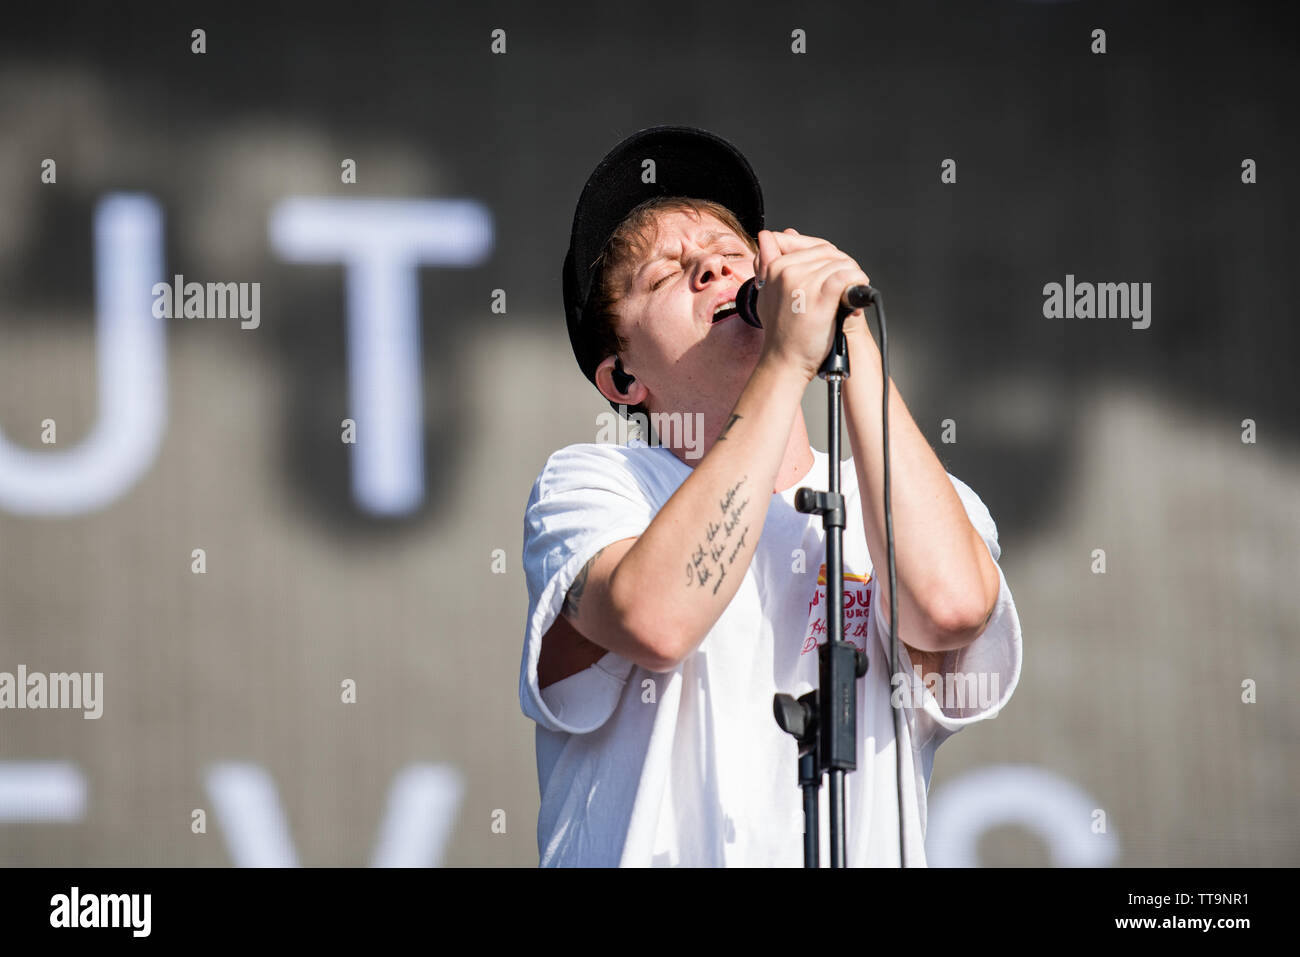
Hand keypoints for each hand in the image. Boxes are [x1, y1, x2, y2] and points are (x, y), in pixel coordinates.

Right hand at [752, 227, 871, 379]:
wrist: (785, 362)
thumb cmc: (781, 333)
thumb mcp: (765, 293)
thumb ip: (767, 263)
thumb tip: (766, 237)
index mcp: (776, 267)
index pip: (811, 245)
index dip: (828, 257)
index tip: (834, 270)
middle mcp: (787, 271)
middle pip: (827, 252)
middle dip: (842, 264)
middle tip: (847, 281)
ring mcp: (803, 284)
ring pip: (839, 264)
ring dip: (852, 275)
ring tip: (851, 290)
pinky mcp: (820, 298)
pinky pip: (845, 276)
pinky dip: (856, 281)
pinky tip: (856, 291)